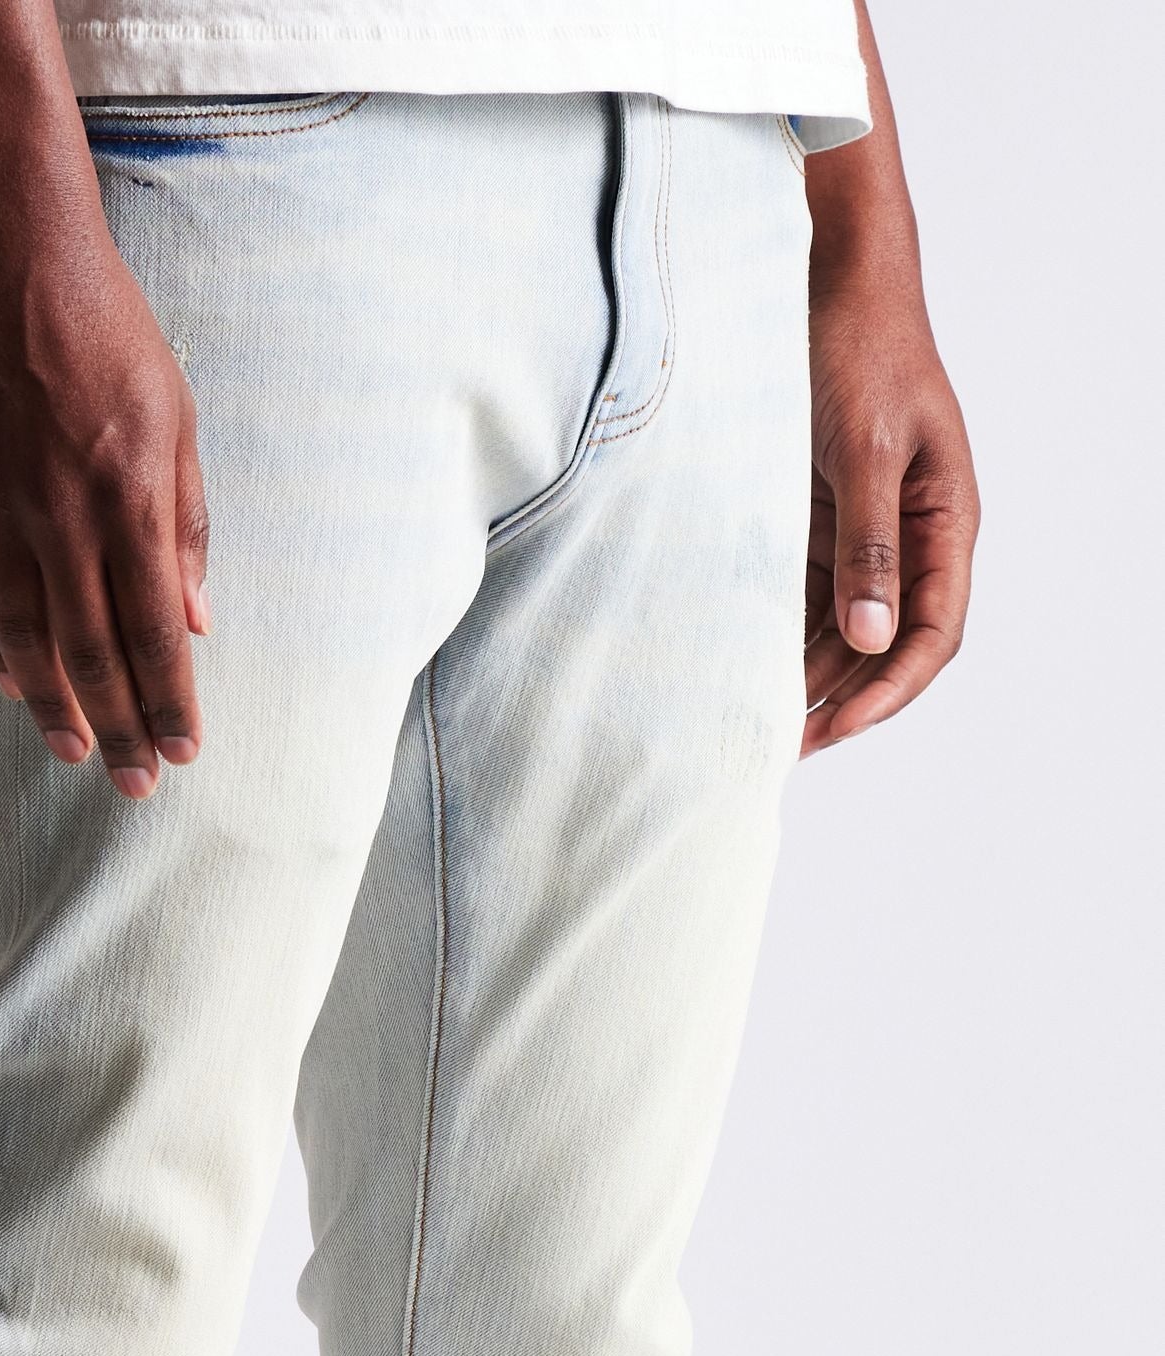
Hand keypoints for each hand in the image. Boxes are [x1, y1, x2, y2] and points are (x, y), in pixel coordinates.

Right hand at [0, 184, 209, 798]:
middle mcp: (62, 515)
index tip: (184, 751)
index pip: (154, 632)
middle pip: (92, 654)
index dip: (170, 703)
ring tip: (78, 752)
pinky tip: (15, 684)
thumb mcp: (176, 419)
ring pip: (25, 639)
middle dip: (120, 728)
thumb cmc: (107, 329)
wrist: (4, 249)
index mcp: (130, 497)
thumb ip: (186, 526)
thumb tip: (194, 622)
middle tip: (138, 784)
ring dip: (54, 707)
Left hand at [798, 0, 978, 760]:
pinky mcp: (825, 516)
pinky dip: (786, 629)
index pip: (931, 633)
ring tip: (756, 715)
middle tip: (779, 745)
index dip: (887, 692)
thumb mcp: (861, 450)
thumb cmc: (860, 347)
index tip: (833, 730)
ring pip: (848, 625)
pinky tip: (747, 660)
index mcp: (945, 519)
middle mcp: (913, 534)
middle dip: (841, 696)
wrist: (829, 275)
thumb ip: (868, 547)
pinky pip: (813, 592)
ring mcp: (868, 527)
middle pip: (887, 643)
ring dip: (809, 671)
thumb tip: (872, 638)